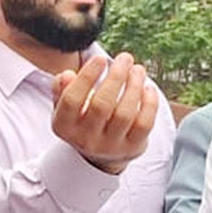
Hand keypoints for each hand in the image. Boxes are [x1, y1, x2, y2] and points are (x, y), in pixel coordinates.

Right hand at [51, 53, 159, 174]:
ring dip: (134, 86)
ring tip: (138, 70)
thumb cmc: (83, 118)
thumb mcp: (66, 105)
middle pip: (101, 105)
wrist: (101, 153)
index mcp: (64, 126)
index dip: (86, 77)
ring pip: (124, 114)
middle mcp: (85, 139)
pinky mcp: (132, 148)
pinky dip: (149, 103)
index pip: (72, 100)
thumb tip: (67, 76)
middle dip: (116, 77)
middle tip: (125, 58)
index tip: (100, 58)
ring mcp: (110, 146)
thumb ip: (62, 88)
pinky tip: (148, 88)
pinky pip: (144, 124)